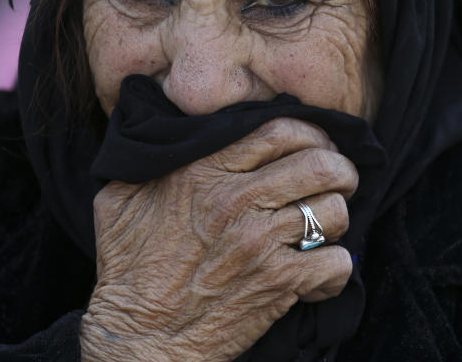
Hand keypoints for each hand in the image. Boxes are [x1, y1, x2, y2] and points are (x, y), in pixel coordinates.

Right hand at [79, 117, 358, 361]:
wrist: (139, 338)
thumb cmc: (128, 268)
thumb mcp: (121, 197)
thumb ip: (149, 157)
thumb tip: (162, 124)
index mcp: (204, 170)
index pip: (281, 130)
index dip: (312, 134)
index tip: (317, 145)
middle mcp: (237, 200)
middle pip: (320, 164)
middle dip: (340, 170)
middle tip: (339, 181)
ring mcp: (261, 241)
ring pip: (334, 211)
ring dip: (336, 220)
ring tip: (323, 229)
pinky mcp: (279, 283)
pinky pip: (337, 262)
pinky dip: (335, 268)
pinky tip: (318, 273)